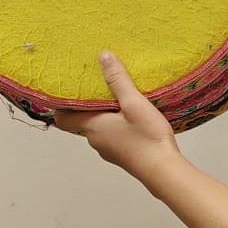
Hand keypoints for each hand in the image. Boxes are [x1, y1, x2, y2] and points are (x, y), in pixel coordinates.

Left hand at [54, 53, 180, 181]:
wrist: (164, 170)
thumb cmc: (147, 137)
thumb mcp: (134, 103)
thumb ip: (118, 80)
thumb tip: (103, 56)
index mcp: (92, 127)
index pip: (63, 119)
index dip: (62, 106)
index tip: (70, 93)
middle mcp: (95, 141)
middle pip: (82, 123)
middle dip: (89, 108)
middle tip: (99, 91)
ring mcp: (109, 152)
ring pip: (99, 131)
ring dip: (105, 119)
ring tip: (119, 104)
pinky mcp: (123, 158)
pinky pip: (113, 139)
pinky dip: (117, 129)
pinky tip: (133, 122)